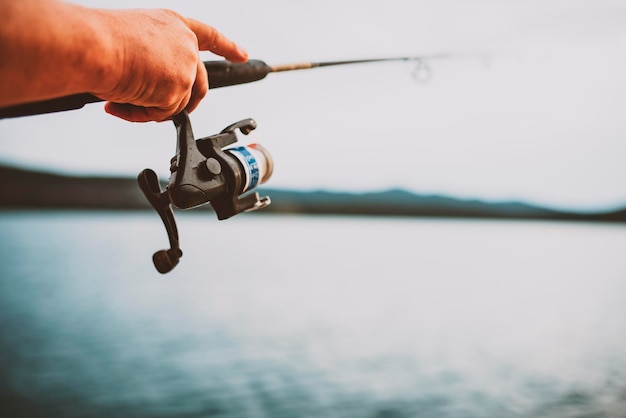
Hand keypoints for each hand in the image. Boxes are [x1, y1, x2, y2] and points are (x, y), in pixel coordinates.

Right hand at [94, 9, 247, 121]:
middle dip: (183, 103)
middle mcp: (185, 44)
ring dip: (148, 109)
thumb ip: (154, 59)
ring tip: (120, 98)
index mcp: (174, 25)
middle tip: (157, 109)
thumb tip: (150, 87)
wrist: (94, 46)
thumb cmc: (102, 39)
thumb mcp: (134, 39)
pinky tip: (120, 103)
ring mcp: (186, 67)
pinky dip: (139, 115)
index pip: (209, 36)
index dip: (227, 47)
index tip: (242, 55)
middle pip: (199, 84)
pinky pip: (162, 115)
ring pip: (176, 105)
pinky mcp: (179, 89)